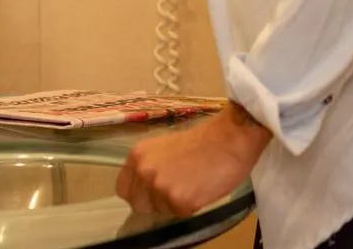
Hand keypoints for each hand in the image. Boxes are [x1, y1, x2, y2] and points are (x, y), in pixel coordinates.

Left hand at [116, 104, 269, 216]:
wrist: (229, 139)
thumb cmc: (203, 141)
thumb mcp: (164, 148)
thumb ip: (151, 166)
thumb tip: (145, 188)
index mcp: (138, 155)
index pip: (123, 188)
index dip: (138, 194)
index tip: (150, 194)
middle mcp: (144, 170)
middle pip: (138, 205)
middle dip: (155, 203)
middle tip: (176, 191)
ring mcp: (160, 186)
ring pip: (161, 211)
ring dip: (175, 204)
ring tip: (193, 184)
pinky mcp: (179, 200)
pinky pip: (180, 214)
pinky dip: (191, 207)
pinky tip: (201, 189)